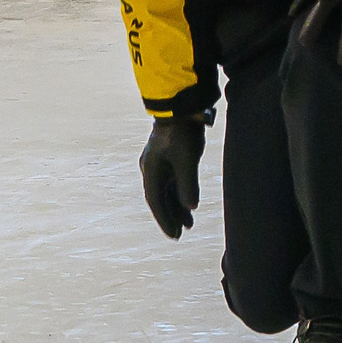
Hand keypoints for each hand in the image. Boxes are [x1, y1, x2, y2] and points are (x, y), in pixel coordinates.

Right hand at [140, 117, 203, 238]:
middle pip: (159, 199)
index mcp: (151, 170)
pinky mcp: (167, 157)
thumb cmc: (183, 133)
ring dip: (176, 207)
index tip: (174, 235)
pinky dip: (179, 194)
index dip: (165, 220)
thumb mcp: (187, 160)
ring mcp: (158, 162)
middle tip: (179, 235)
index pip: (156, 201)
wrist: (182, 107)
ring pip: (166, 191)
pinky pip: (171, 182)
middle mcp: (151, 168)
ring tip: (188, 224)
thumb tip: (190, 207)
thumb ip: (188, 185)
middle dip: (169, 217)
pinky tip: (189, 203)